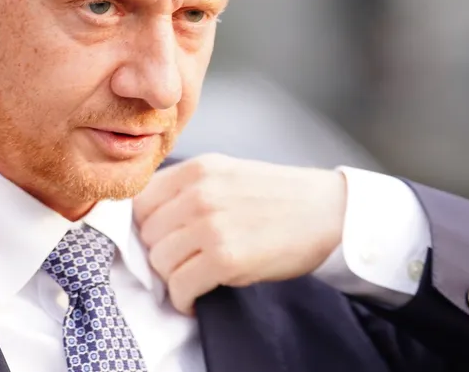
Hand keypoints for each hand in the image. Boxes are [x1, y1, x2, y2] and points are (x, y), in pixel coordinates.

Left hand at [133, 153, 346, 313]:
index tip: (163, 240)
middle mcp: (200, 192)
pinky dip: (185, 300)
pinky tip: (198, 297)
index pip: (140, 201)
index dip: (148, 227)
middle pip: (147, 234)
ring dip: (174, 278)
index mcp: (199, 169)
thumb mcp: (229, 174)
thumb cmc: (281, 198)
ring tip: (195, 278)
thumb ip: (189, 189)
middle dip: (162, 254)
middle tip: (185, 263)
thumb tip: (150, 222)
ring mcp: (211, 224)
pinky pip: (180, 287)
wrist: (328, 212)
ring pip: (160, 262)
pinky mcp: (225, 257)